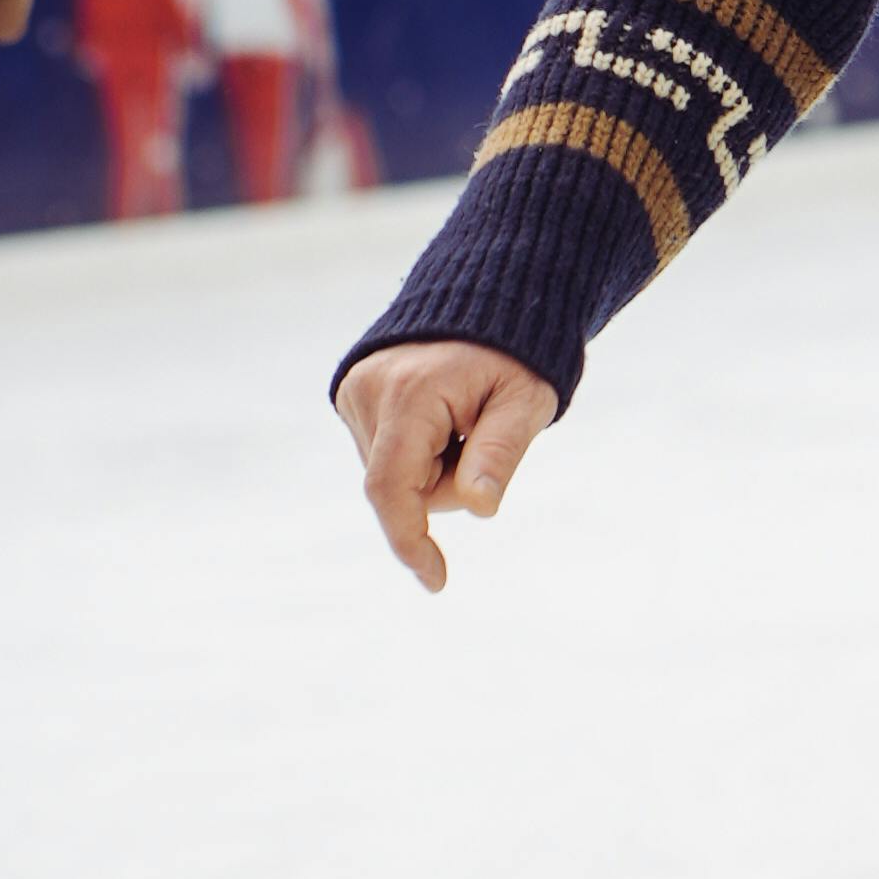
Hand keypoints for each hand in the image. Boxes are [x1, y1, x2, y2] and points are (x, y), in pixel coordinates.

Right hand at [337, 340, 558, 591]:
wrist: (487, 298)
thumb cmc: (516, 354)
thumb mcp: (525, 401)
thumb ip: (501, 453)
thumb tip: (480, 508)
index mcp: (410, 393)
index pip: (393, 488)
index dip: (410, 540)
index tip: (436, 580)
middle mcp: (369, 391)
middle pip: (402, 486)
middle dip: (448, 483)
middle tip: (485, 433)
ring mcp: (355, 391)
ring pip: (394, 474)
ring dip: (434, 466)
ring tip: (462, 416)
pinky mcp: (353, 395)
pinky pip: (386, 453)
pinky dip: (419, 451)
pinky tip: (441, 417)